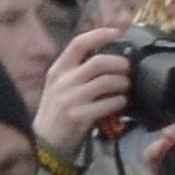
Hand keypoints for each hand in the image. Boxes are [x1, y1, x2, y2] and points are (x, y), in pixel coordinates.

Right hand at [32, 24, 133, 159]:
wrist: (46, 142)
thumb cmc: (57, 111)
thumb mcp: (60, 86)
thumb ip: (78, 72)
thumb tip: (109, 58)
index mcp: (58, 70)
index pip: (78, 44)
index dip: (100, 34)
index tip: (117, 32)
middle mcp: (63, 82)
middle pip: (98, 62)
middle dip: (119, 63)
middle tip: (128, 69)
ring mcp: (70, 99)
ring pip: (107, 82)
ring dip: (122, 83)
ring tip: (126, 87)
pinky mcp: (79, 116)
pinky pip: (108, 103)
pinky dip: (119, 101)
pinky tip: (121, 103)